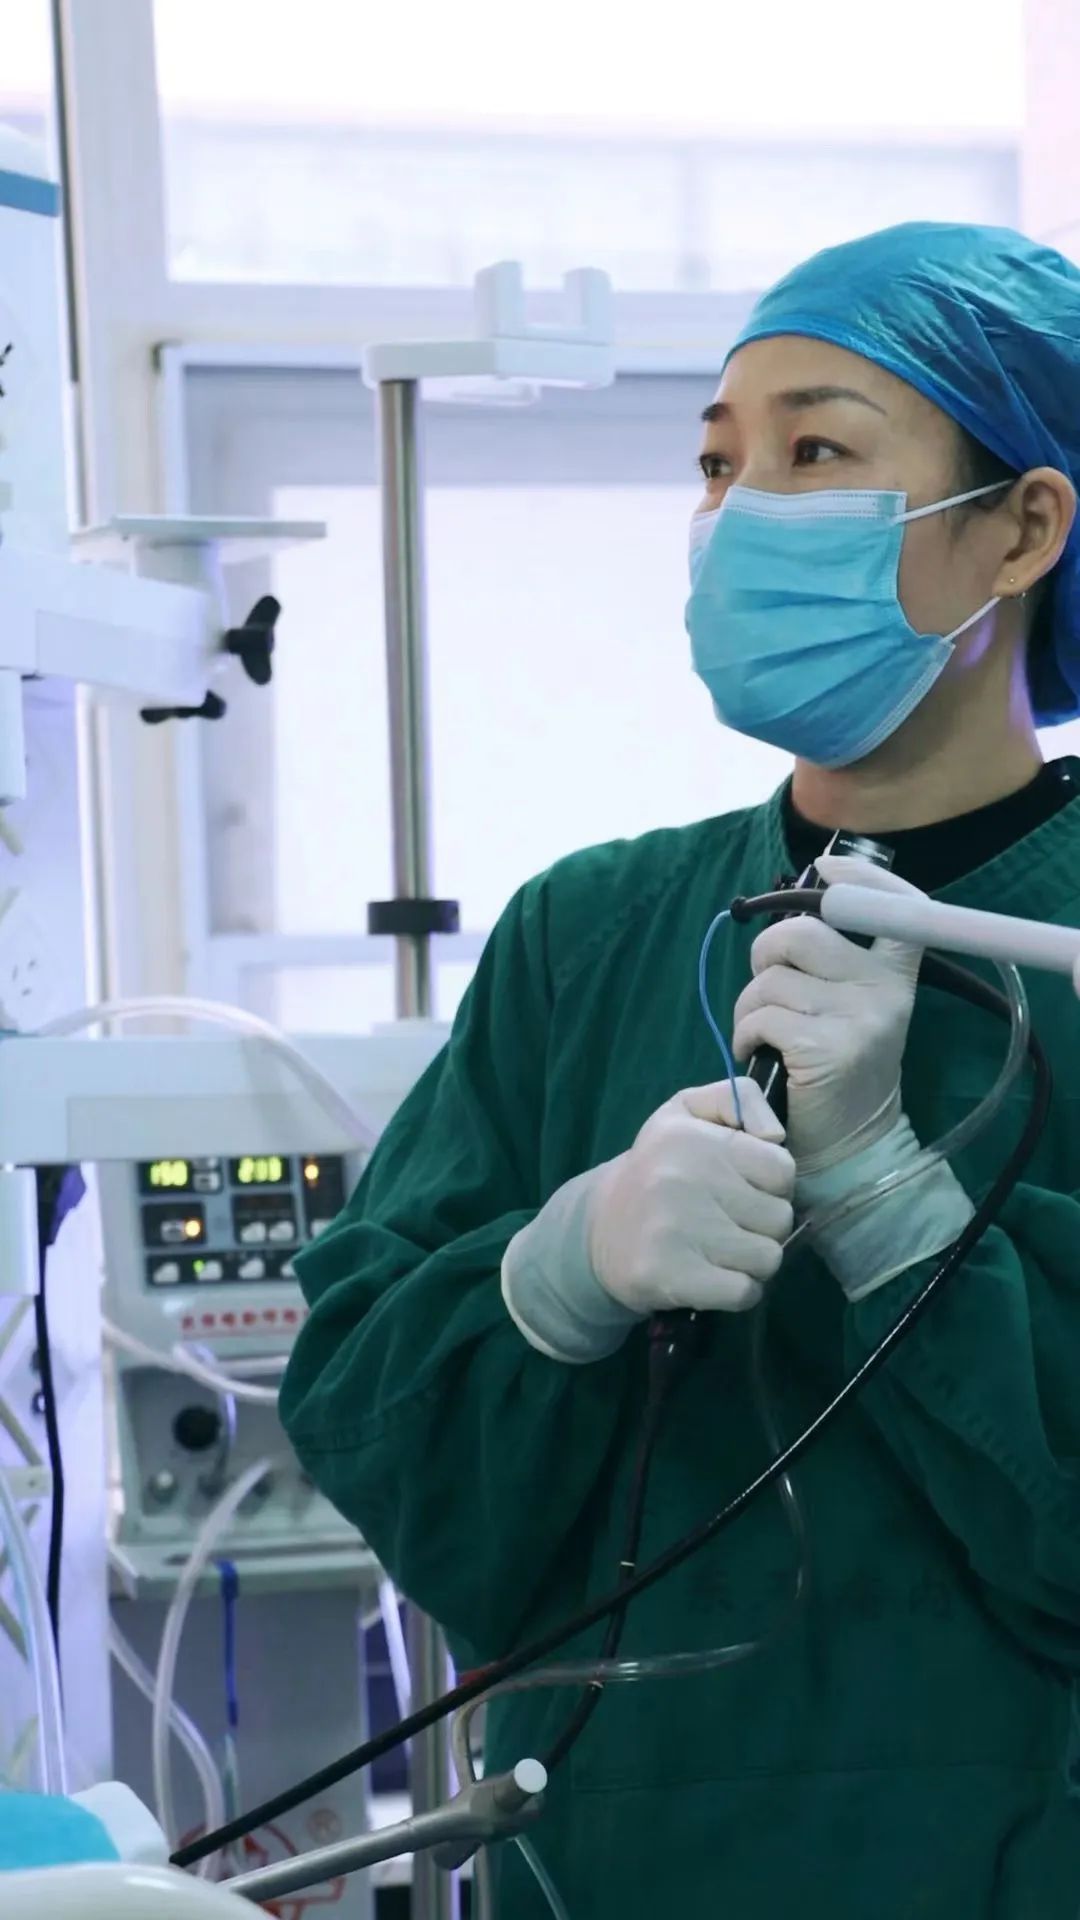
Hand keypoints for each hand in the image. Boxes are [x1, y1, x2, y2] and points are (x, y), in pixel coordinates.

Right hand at [586, 1077, 794, 1314]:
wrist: (596, 1231)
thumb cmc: (656, 1168)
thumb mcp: (687, 1112)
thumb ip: (739, 1099)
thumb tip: (776, 1135)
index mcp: (694, 1139)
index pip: (782, 1169)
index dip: (772, 1186)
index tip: (746, 1191)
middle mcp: (685, 1179)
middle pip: (780, 1217)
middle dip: (763, 1226)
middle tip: (732, 1224)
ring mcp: (677, 1230)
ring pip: (768, 1258)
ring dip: (752, 1261)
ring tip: (723, 1251)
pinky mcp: (672, 1275)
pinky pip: (744, 1292)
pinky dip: (739, 1292)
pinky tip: (717, 1279)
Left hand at [732, 856, 923, 1175]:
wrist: (849, 1143)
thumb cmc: (837, 1064)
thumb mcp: (851, 1005)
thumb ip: (835, 958)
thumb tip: (803, 893)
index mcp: (896, 974)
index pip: (896, 907)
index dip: (861, 878)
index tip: (824, 869)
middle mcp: (885, 992)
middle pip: (802, 934)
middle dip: (766, 955)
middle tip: (766, 987)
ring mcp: (859, 1021)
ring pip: (770, 980)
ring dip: (749, 1005)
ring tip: (761, 1033)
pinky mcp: (826, 1050)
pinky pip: (761, 1016)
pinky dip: (745, 1033)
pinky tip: (757, 1053)